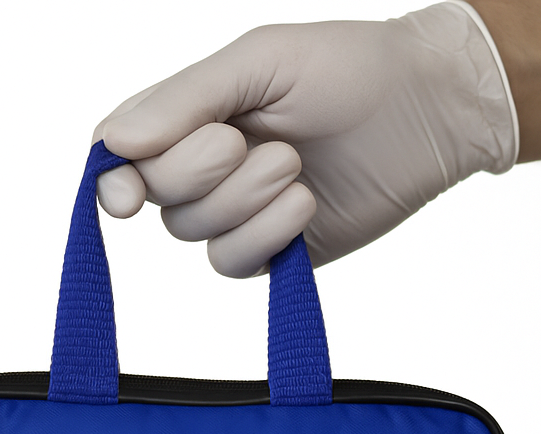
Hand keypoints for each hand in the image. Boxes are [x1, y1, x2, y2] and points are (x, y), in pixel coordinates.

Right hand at [94, 2, 516, 276]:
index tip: (125, 195)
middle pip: (154, 196)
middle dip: (197, 172)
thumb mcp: (258, 63)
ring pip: (193, 233)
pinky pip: (232, 263)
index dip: (113, 179)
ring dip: (244, 199)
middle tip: (245, 141)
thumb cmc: (349, 69)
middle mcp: (200, 168)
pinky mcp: (268, 250)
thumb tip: (114, 143)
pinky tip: (304, 203)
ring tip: (294, 164)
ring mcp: (233, 213)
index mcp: (186, 116)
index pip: (119, 155)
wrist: (428, 109)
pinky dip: (266, 233)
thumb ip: (183, 100)